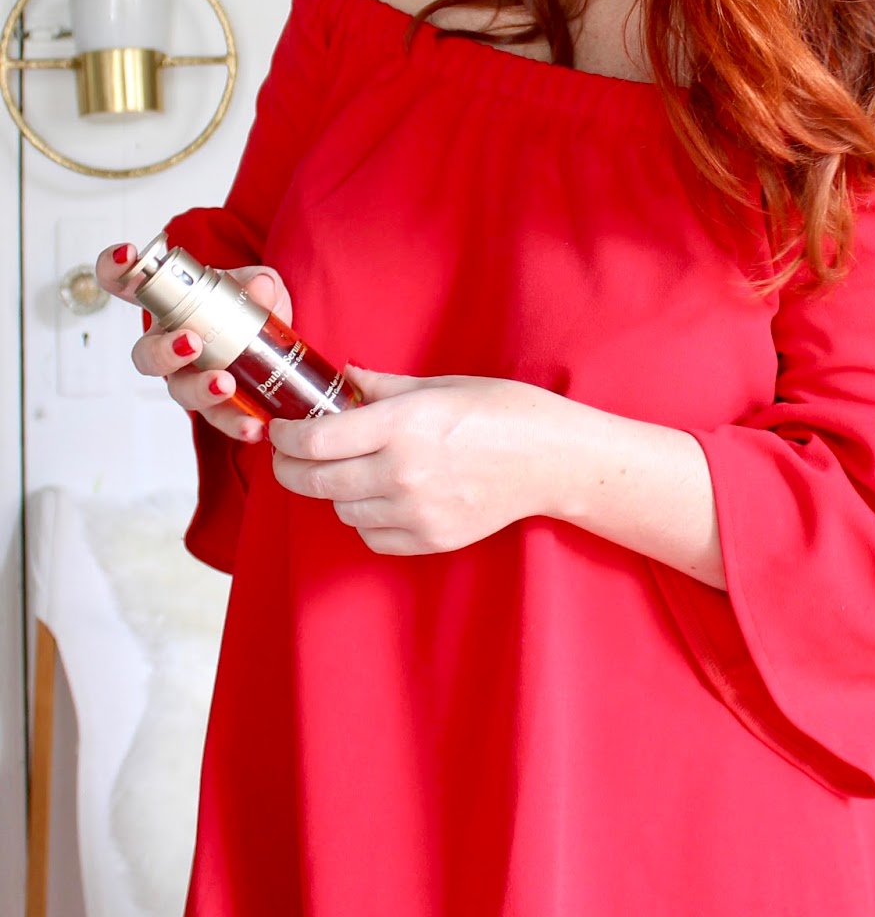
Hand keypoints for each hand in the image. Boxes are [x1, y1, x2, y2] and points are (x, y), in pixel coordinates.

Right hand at [96, 240, 292, 443]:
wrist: (280, 341)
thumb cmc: (253, 306)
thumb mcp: (260, 287)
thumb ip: (258, 284)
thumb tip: (259, 286)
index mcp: (168, 307)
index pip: (127, 285)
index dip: (115, 269)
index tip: (126, 255)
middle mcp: (169, 345)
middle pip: (146, 355)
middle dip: (164, 351)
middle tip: (190, 342)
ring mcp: (190, 377)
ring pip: (179, 391)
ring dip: (200, 390)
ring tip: (226, 385)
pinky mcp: (217, 405)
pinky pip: (219, 418)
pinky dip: (235, 424)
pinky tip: (254, 427)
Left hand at [267, 367, 569, 555]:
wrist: (551, 459)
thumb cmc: (503, 412)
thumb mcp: (440, 386)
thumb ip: (382, 386)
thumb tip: (343, 377)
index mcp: (402, 425)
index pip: (315, 439)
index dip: (285, 437)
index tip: (280, 430)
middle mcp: (402, 472)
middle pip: (316, 481)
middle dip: (291, 467)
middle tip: (289, 456)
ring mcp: (415, 511)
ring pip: (341, 510)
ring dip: (335, 491)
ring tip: (349, 472)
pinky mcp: (430, 539)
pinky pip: (372, 536)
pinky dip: (366, 520)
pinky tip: (381, 498)